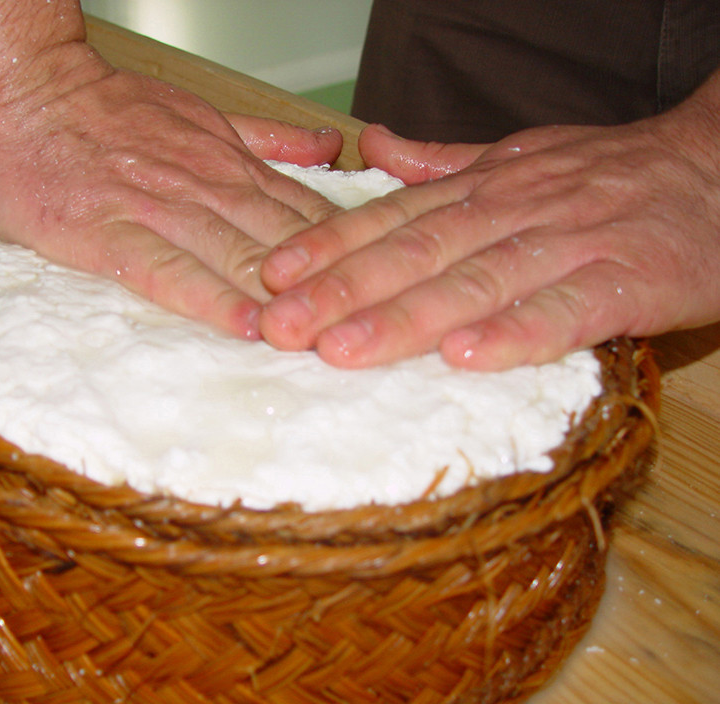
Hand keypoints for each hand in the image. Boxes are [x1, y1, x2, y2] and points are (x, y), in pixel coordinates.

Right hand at [0, 64, 341, 338]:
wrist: (22, 91)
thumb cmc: (102, 109)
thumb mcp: (200, 111)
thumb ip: (266, 137)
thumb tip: (327, 145)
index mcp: (232, 164)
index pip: (308, 215)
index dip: (351, 258)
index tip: (385, 294)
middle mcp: (208, 187)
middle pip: (286, 245)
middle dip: (331, 293)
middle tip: (371, 335)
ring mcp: (161, 210)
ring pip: (239, 259)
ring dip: (285, 301)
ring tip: (325, 341)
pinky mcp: (111, 235)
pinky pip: (170, 272)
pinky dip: (211, 299)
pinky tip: (244, 327)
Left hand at [258, 74, 719, 368]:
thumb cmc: (610, 176)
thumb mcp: (520, 157)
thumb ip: (443, 164)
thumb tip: (371, 149)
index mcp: (486, 186)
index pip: (394, 216)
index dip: (330, 246)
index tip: (272, 277)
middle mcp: (516, 211)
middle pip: (418, 251)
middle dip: (343, 290)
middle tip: (280, 326)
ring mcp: (571, 245)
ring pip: (477, 281)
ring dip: (406, 318)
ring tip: (344, 350)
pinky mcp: (628, 283)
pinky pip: (565, 312)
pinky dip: (515, 334)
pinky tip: (464, 359)